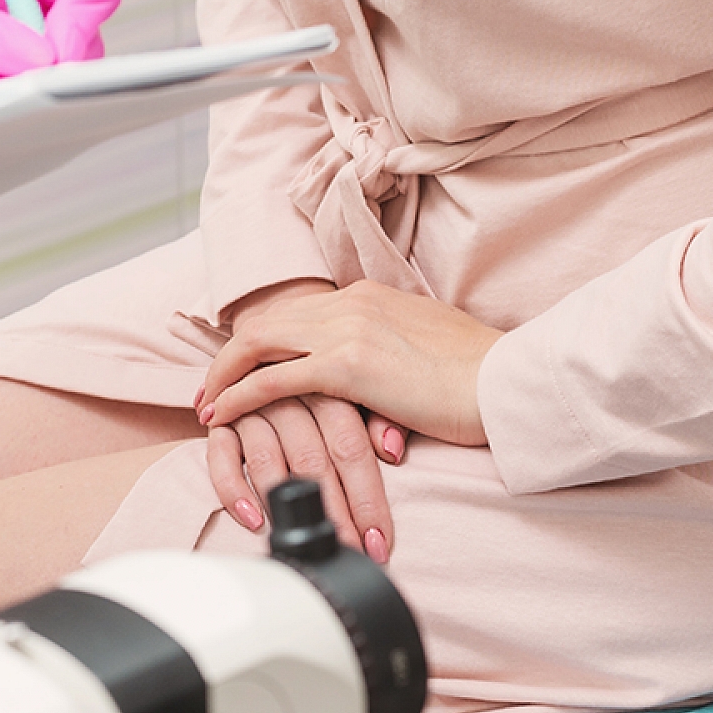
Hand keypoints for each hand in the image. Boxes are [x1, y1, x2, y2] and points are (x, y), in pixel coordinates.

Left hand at [0, 0, 121, 147]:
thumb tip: (46, 59)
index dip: (82, 24)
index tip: (53, 62)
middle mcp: (29, 23)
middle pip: (91, 45)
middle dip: (71, 74)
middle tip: (34, 99)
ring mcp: (21, 72)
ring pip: (73, 92)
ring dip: (50, 108)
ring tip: (7, 118)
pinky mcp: (8, 116)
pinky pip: (45, 128)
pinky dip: (34, 134)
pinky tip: (4, 137)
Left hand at [197, 280, 503, 445]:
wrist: (507, 381)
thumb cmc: (478, 377)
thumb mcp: (426, 346)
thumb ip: (392, 348)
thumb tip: (381, 372)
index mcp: (370, 296)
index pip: (297, 312)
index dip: (263, 340)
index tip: (244, 366)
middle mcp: (352, 303)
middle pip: (268, 322)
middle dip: (229, 356)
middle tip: (209, 388)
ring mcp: (347, 330)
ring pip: (259, 344)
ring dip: (223, 375)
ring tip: (206, 405)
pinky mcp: (347, 366)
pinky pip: (272, 379)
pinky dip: (237, 396)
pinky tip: (220, 416)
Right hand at [207, 396, 395, 562]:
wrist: (269, 346)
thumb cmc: (325, 381)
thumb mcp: (360, 391)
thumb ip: (380, 418)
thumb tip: (394, 450)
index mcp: (329, 386)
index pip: (350, 448)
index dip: (366, 497)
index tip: (378, 539)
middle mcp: (289, 395)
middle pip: (312, 461)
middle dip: (333, 514)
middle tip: (349, 550)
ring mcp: (251, 408)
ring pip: (268, 461)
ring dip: (286, 508)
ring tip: (307, 542)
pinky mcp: (220, 421)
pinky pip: (221, 458)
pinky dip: (234, 490)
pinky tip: (252, 519)